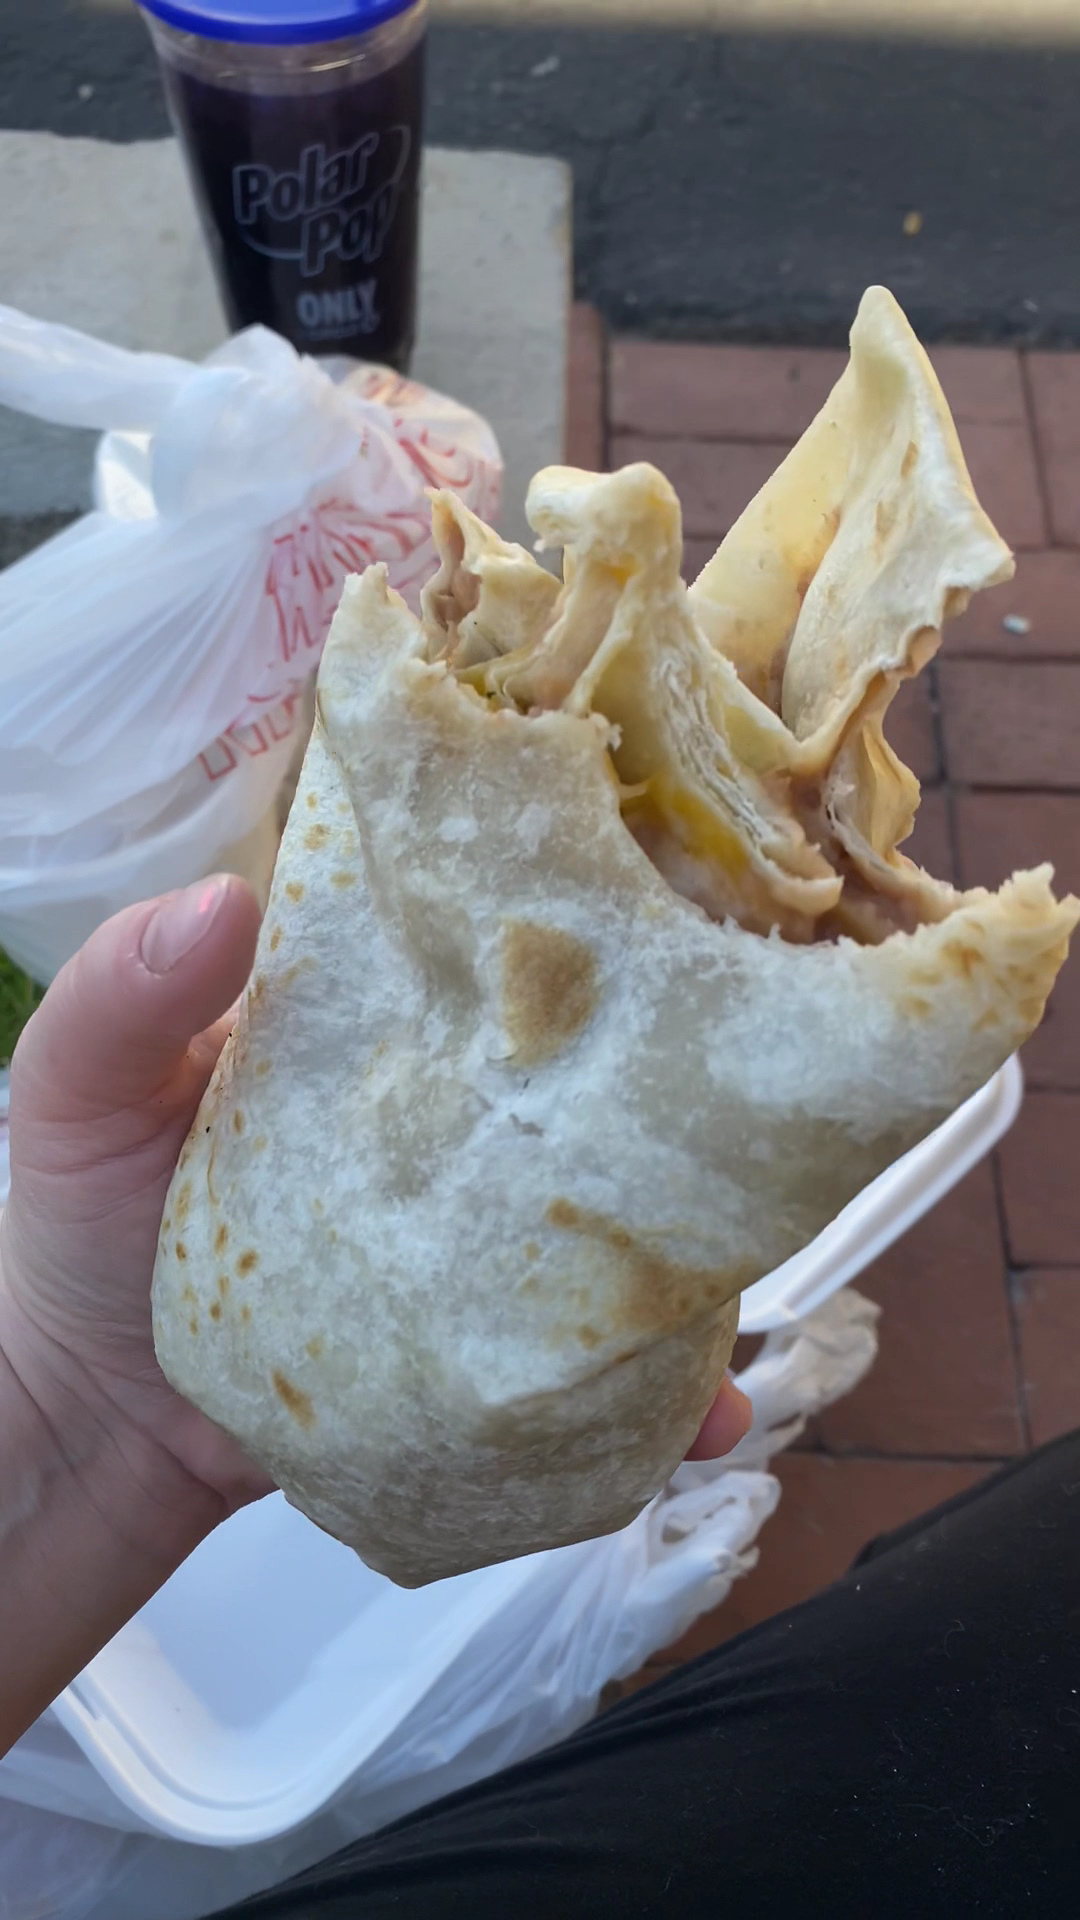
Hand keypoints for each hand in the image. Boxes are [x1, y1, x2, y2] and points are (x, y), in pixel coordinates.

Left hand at [0, 875, 749, 1755]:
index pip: (480, 941)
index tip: (677, 874)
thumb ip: (120, 999)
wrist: (92, 1417)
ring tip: (766, 1256)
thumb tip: (223, 898)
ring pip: (611, 1220)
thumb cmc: (80, 1222)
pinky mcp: (485, 1339)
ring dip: (696, 1242)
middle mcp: (446, 1111)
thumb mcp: (71, 1092)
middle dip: (675, 1081)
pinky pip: (587, 1354)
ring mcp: (477, 1229)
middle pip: (580, 1085)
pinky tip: (712, 1418)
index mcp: (368, 1018)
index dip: (567, 903)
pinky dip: (657, 1394)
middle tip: (766, 1071)